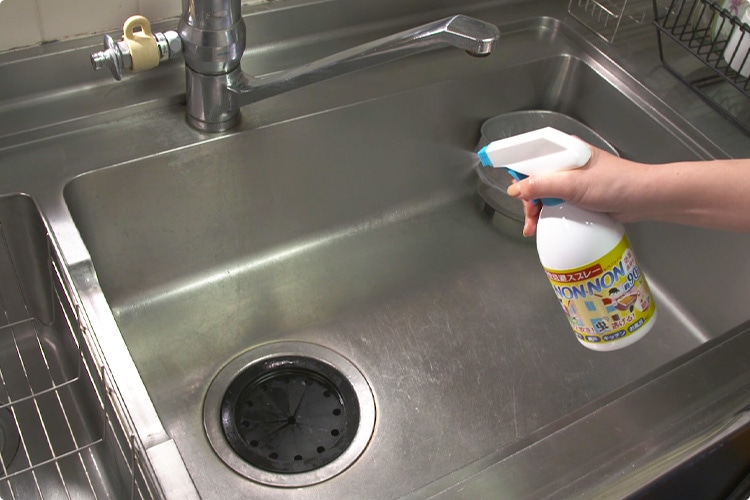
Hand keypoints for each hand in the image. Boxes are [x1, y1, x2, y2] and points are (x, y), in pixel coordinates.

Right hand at [506, 145, 651, 236]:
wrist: (644, 199)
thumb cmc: (614, 184)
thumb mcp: (572, 184)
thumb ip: (541, 185)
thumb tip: (515, 191)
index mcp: (564, 149)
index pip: (530, 152)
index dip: (515, 164)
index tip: (502, 177)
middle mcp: (566, 162)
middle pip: (534, 176)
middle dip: (527, 197)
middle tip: (529, 214)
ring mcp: (572, 179)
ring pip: (543, 192)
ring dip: (535, 209)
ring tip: (532, 227)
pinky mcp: (578, 195)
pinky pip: (555, 203)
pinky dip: (546, 214)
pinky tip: (541, 226)